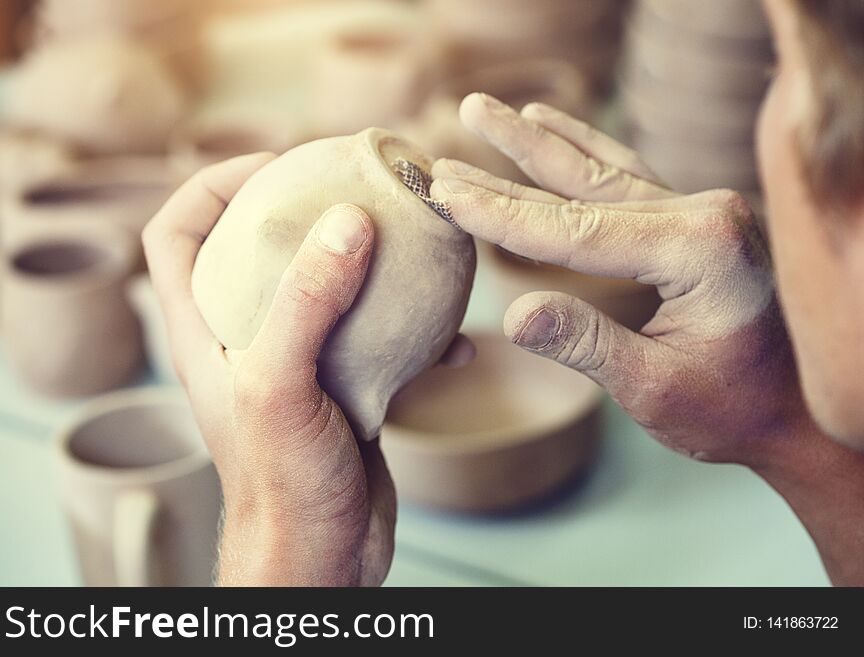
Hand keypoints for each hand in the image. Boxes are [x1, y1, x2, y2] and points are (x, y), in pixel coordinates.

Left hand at [143, 154, 396, 585]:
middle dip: (302, 211)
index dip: (211, 185)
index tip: (276, 166)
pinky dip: (414, 333)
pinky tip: (455, 342)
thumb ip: (306, 302)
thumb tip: (346, 222)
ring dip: (366, 266)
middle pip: (255, 250)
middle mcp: (245, 339)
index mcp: (203, 330)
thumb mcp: (281, 387)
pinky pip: (376, 342)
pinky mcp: (341, 390)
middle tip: (358, 189)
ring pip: (324, 292)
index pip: (174, 232)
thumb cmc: (283, 485)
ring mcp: (296, 365)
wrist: (322, 557)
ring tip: (413, 245)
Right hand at [430, 94, 863, 584]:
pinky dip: (580, 148)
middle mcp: (703, 213)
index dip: (502, 216)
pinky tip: (548, 122)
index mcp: (699, 248)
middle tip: (440, 159)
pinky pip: (623, 174)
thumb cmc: (732, 409)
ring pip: (597, 171)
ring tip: (482, 111)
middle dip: (503, 176)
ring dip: (534, 143)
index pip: (576, 230)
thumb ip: (588, 345)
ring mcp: (700, 209)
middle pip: (579, 190)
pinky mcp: (692, 217)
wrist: (794, 410)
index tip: (445, 193)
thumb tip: (516, 315)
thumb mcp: (654, 390)